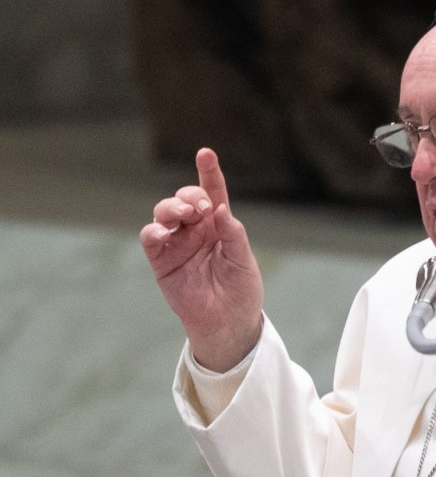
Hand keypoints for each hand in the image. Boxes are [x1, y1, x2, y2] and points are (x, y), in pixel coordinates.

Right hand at [140, 148, 264, 371]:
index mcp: (219, 225)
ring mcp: (177, 243)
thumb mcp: (244, 261)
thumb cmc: (241, 290)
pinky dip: (154, 230)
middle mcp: (197, 229)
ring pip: (164, 212)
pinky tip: (163, 232)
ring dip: (171, 208)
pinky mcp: (161, 260)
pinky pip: (151, 237)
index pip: (213, 193)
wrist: (228, 322)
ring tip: (184, 215)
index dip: (209, 172)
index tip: (205, 153)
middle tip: (202, 208)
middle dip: (191, 196)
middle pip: (186, 199)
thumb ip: (233, 234)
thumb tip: (220, 209)